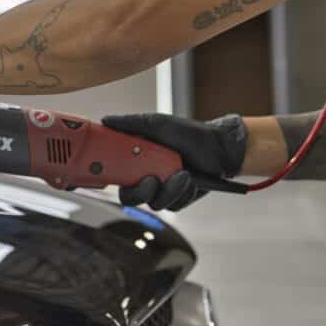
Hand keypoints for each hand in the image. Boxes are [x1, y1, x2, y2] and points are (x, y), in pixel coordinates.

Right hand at [101, 113, 247, 210]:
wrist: (220, 148)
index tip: (114, 174)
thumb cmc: (190, 134)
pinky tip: (190, 179)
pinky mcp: (177, 199)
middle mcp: (145, 176)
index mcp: (135, 159)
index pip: (113, 173)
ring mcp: (161, 189)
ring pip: (153, 202)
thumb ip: (130, 124)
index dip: (108, 177)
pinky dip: (182, 192)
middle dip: (140, 191)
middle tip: (151, 180)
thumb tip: (106, 121)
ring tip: (183, 174)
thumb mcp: (158, 124)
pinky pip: (173, 205)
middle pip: (129, 195)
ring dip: (169, 190)